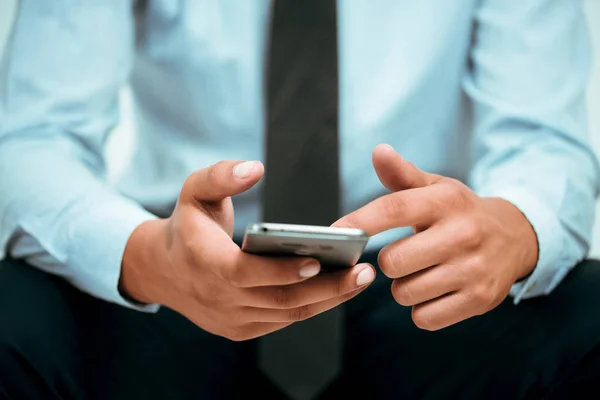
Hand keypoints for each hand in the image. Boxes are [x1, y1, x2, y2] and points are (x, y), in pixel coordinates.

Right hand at [120, 160, 375, 340]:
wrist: (163, 271)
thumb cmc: (187, 225)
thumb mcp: (193, 191)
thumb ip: (221, 175)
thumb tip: (255, 167)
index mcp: (205, 263)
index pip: (246, 273)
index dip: (282, 270)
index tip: (318, 260)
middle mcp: (217, 298)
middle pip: (278, 299)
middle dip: (325, 288)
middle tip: (364, 272)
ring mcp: (230, 319)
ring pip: (286, 314)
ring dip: (327, 300)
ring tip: (361, 279)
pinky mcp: (240, 330)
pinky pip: (283, 321)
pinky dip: (312, 307)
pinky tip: (338, 289)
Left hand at [333, 144, 537, 330]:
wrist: (514, 238)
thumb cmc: (459, 212)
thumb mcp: (436, 188)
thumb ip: (402, 174)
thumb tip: (378, 151)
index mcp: (446, 201)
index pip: (394, 209)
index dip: (360, 221)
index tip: (336, 232)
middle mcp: (463, 234)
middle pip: (392, 262)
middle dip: (388, 262)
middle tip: (403, 255)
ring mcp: (474, 269)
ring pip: (404, 293)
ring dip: (403, 287)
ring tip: (421, 272)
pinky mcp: (480, 300)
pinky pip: (424, 318)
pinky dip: (421, 309)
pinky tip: (435, 291)